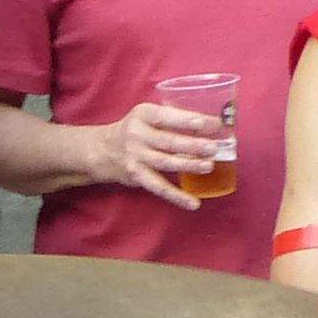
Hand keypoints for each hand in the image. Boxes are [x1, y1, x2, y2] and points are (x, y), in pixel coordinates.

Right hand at [94, 99, 224, 208]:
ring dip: (189, 165)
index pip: (168, 116)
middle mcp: (137, 134)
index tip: (214, 124)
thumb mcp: (147, 116)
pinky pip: (159, 187)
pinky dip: (177, 196)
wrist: (103, 150)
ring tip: (209, 166)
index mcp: (143, 114)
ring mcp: (136, 156)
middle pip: (168, 141)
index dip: (191, 120)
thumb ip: (172, 117)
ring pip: (166, 162)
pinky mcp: (137, 176)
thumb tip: (213, 125)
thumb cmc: (136, 130)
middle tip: (214, 147)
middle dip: (193, 145)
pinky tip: (193, 203)